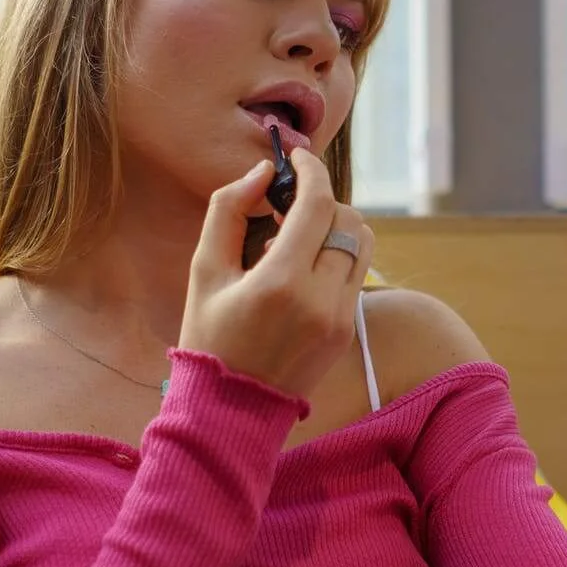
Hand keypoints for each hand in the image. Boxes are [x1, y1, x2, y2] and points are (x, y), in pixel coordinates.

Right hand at [180, 149, 374, 399]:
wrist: (229, 410)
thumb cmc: (209, 337)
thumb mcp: (204, 271)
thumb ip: (229, 211)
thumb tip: (263, 172)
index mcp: (281, 282)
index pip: (318, 204)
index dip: (311, 171)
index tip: (297, 157)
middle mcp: (321, 299)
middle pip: (347, 219)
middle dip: (321, 200)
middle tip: (286, 204)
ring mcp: (340, 318)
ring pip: (363, 243)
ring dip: (336, 226)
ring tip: (296, 237)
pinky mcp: (347, 331)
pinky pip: (357, 273)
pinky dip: (337, 256)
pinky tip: (302, 268)